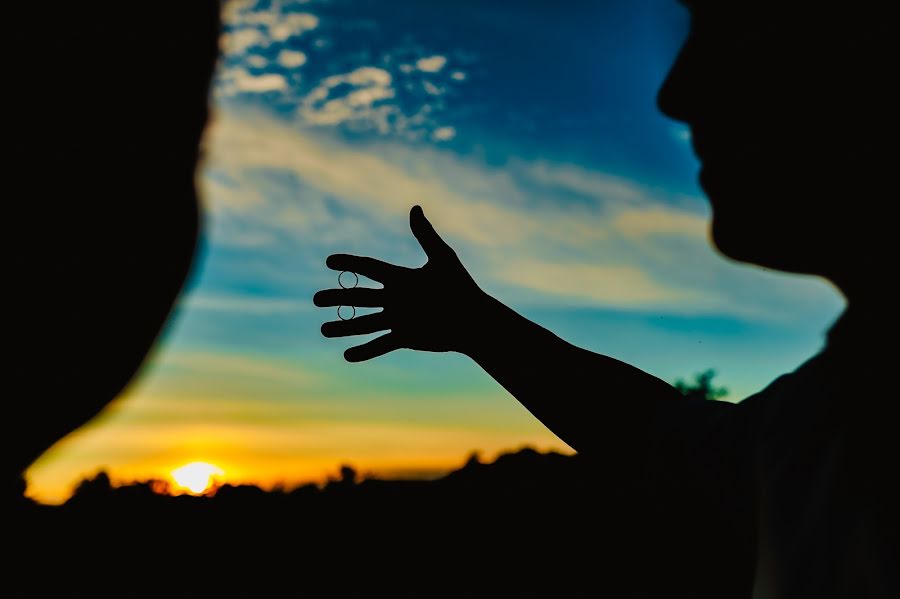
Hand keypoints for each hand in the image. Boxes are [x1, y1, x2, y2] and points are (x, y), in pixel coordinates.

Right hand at [314, 205, 487, 361]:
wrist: (476, 320)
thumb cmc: (462, 288)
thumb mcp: (442, 259)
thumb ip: (425, 235)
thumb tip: (415, 207)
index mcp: (401, 278)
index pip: (369, 268)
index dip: (349, 263)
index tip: (329, 261)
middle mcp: (395, 299)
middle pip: (360, 297)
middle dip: (338, 298)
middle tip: (315, 299)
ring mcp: (398, 319)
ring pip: (365, 323)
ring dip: (344, 327)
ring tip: (323, 330)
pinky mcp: (405, 338)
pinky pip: (380, 345)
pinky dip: (364, 351)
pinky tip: (347, 355)